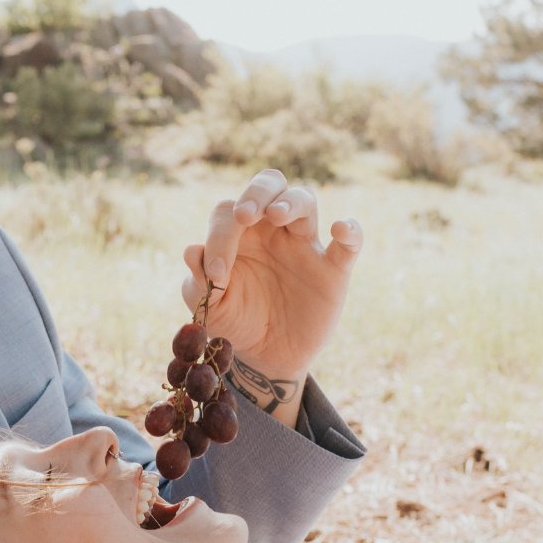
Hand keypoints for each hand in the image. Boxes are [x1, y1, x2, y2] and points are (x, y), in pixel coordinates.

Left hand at [181, 170, 362, 425]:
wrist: (265, 357)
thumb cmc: (234, 322)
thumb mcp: (209, 308)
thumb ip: (198, 282)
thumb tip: (191, 251)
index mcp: (238, 234)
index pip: (229, 214)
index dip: (220, 237)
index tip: (218, 275)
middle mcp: (271, 230)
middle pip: (270, 185)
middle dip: (256, 192)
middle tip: (244, 215)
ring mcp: (304, 245)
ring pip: (305, 200)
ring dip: (291, 201)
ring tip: (277, 215)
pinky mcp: (333, 269)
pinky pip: (350, 241)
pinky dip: (351, 230)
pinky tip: (339, 229)